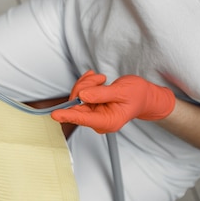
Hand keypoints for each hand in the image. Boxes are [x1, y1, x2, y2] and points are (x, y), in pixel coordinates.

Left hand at [52, 70, 175, 133]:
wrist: (144, 96)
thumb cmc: (137, 95)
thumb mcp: (122, 91)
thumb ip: (101, 94)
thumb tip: (83, 96)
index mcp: (108, 121)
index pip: (83, 118)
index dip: (68, 115)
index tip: (55, 114)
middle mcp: (98, 120)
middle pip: (77, 104)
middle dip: (84, 87)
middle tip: (98, 79)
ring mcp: (93, 114)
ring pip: (77, 97)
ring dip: (86, 84)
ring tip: (101, 79)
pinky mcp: (90, 107)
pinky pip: (80, 94)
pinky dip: (86, 84)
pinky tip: (96, 80)